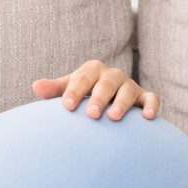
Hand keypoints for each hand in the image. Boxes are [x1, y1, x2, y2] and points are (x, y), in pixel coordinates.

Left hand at [31, 59, 159, 120]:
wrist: (108, 97)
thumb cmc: (84, 94)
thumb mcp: (69, 89)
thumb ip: (54, 89)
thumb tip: (36, 86)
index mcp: (92, 70)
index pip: (82, 79)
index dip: (74, 91)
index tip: (66, 107)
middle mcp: (112, 75)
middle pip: (106, 83)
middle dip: (99, 98)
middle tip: (91, 115)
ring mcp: (129, 85)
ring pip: (128, 90)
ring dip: (122, 103)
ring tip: (114, 118)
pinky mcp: (144, 97)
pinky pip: (151, 98)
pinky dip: (152, 106)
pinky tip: (148, 118)